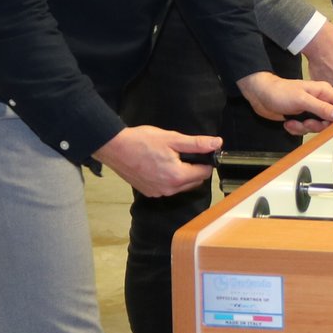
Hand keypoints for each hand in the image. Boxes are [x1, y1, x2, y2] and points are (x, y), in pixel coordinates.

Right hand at [93, 125, 219, 197]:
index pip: (204, 173)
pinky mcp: (149, 192)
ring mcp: (158, 193)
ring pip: (181, 186)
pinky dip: (169, 179)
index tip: (200, 152)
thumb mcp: (173, 139)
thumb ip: (197, 144)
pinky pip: (168, 188)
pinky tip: (161, 165)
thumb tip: (217, 143)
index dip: (206, 161)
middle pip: (194, 181)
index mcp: (177, 177)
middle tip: (184, 153)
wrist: (115, 148)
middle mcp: (169, 189)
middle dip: (194, 168)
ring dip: (182, 174)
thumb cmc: (142, 141)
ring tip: (171, 157)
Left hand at [237, 72, 332, 136]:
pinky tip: (288, 122)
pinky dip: (295, 129)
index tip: (328, 124)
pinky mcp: (301, 118)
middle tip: (306, 121)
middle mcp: (319, 101)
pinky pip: (305, 130)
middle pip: (329, 121)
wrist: (260, 95)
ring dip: (303, 128)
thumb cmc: (280, 92)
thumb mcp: (302, 100)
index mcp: (324, 92)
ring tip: (293, 121)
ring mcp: (310, 110)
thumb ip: (321, 108)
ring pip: (316, 127)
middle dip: (315, 125)